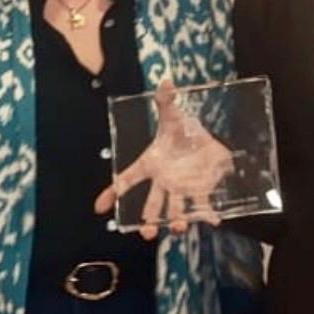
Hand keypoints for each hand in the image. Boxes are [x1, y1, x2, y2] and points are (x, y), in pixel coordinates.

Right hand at [95, 80, 233, 239]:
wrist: (204, 141)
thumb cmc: (181, 131)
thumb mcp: (173, 115)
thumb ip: (166, 101)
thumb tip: (166, 80)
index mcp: (151, 164)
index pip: (128, 178)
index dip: (112, 192)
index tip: (100, 207)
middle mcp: (163, 181)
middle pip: (151, 203)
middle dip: (147, 219)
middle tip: (145, 233)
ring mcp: (181, 189)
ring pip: (175, 210)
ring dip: (175, 221)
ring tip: (176, 228)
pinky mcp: (200, 191)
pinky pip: (202, 206)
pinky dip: (207, 214)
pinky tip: (213, 220)